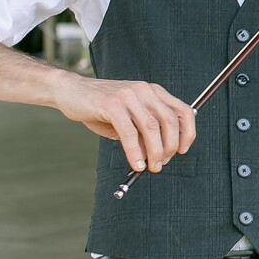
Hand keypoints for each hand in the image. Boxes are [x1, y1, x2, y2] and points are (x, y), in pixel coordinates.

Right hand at [54, 76, 196, 173]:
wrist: (70, 91)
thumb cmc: (101, 108)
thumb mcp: (128, 120)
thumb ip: (144, 134)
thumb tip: (158, 158)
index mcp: (153, 91)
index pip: (183, 111)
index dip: (187, 133)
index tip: (183, 151)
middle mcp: (145, 90)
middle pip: (170, 121)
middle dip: (170, 147)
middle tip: (161, 164)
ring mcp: (129, 95)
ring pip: (152, 128)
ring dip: (155, 152)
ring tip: (151, 167)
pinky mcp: (112, 104)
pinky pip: (129, 132)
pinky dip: (135, 152)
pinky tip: (136, 164)